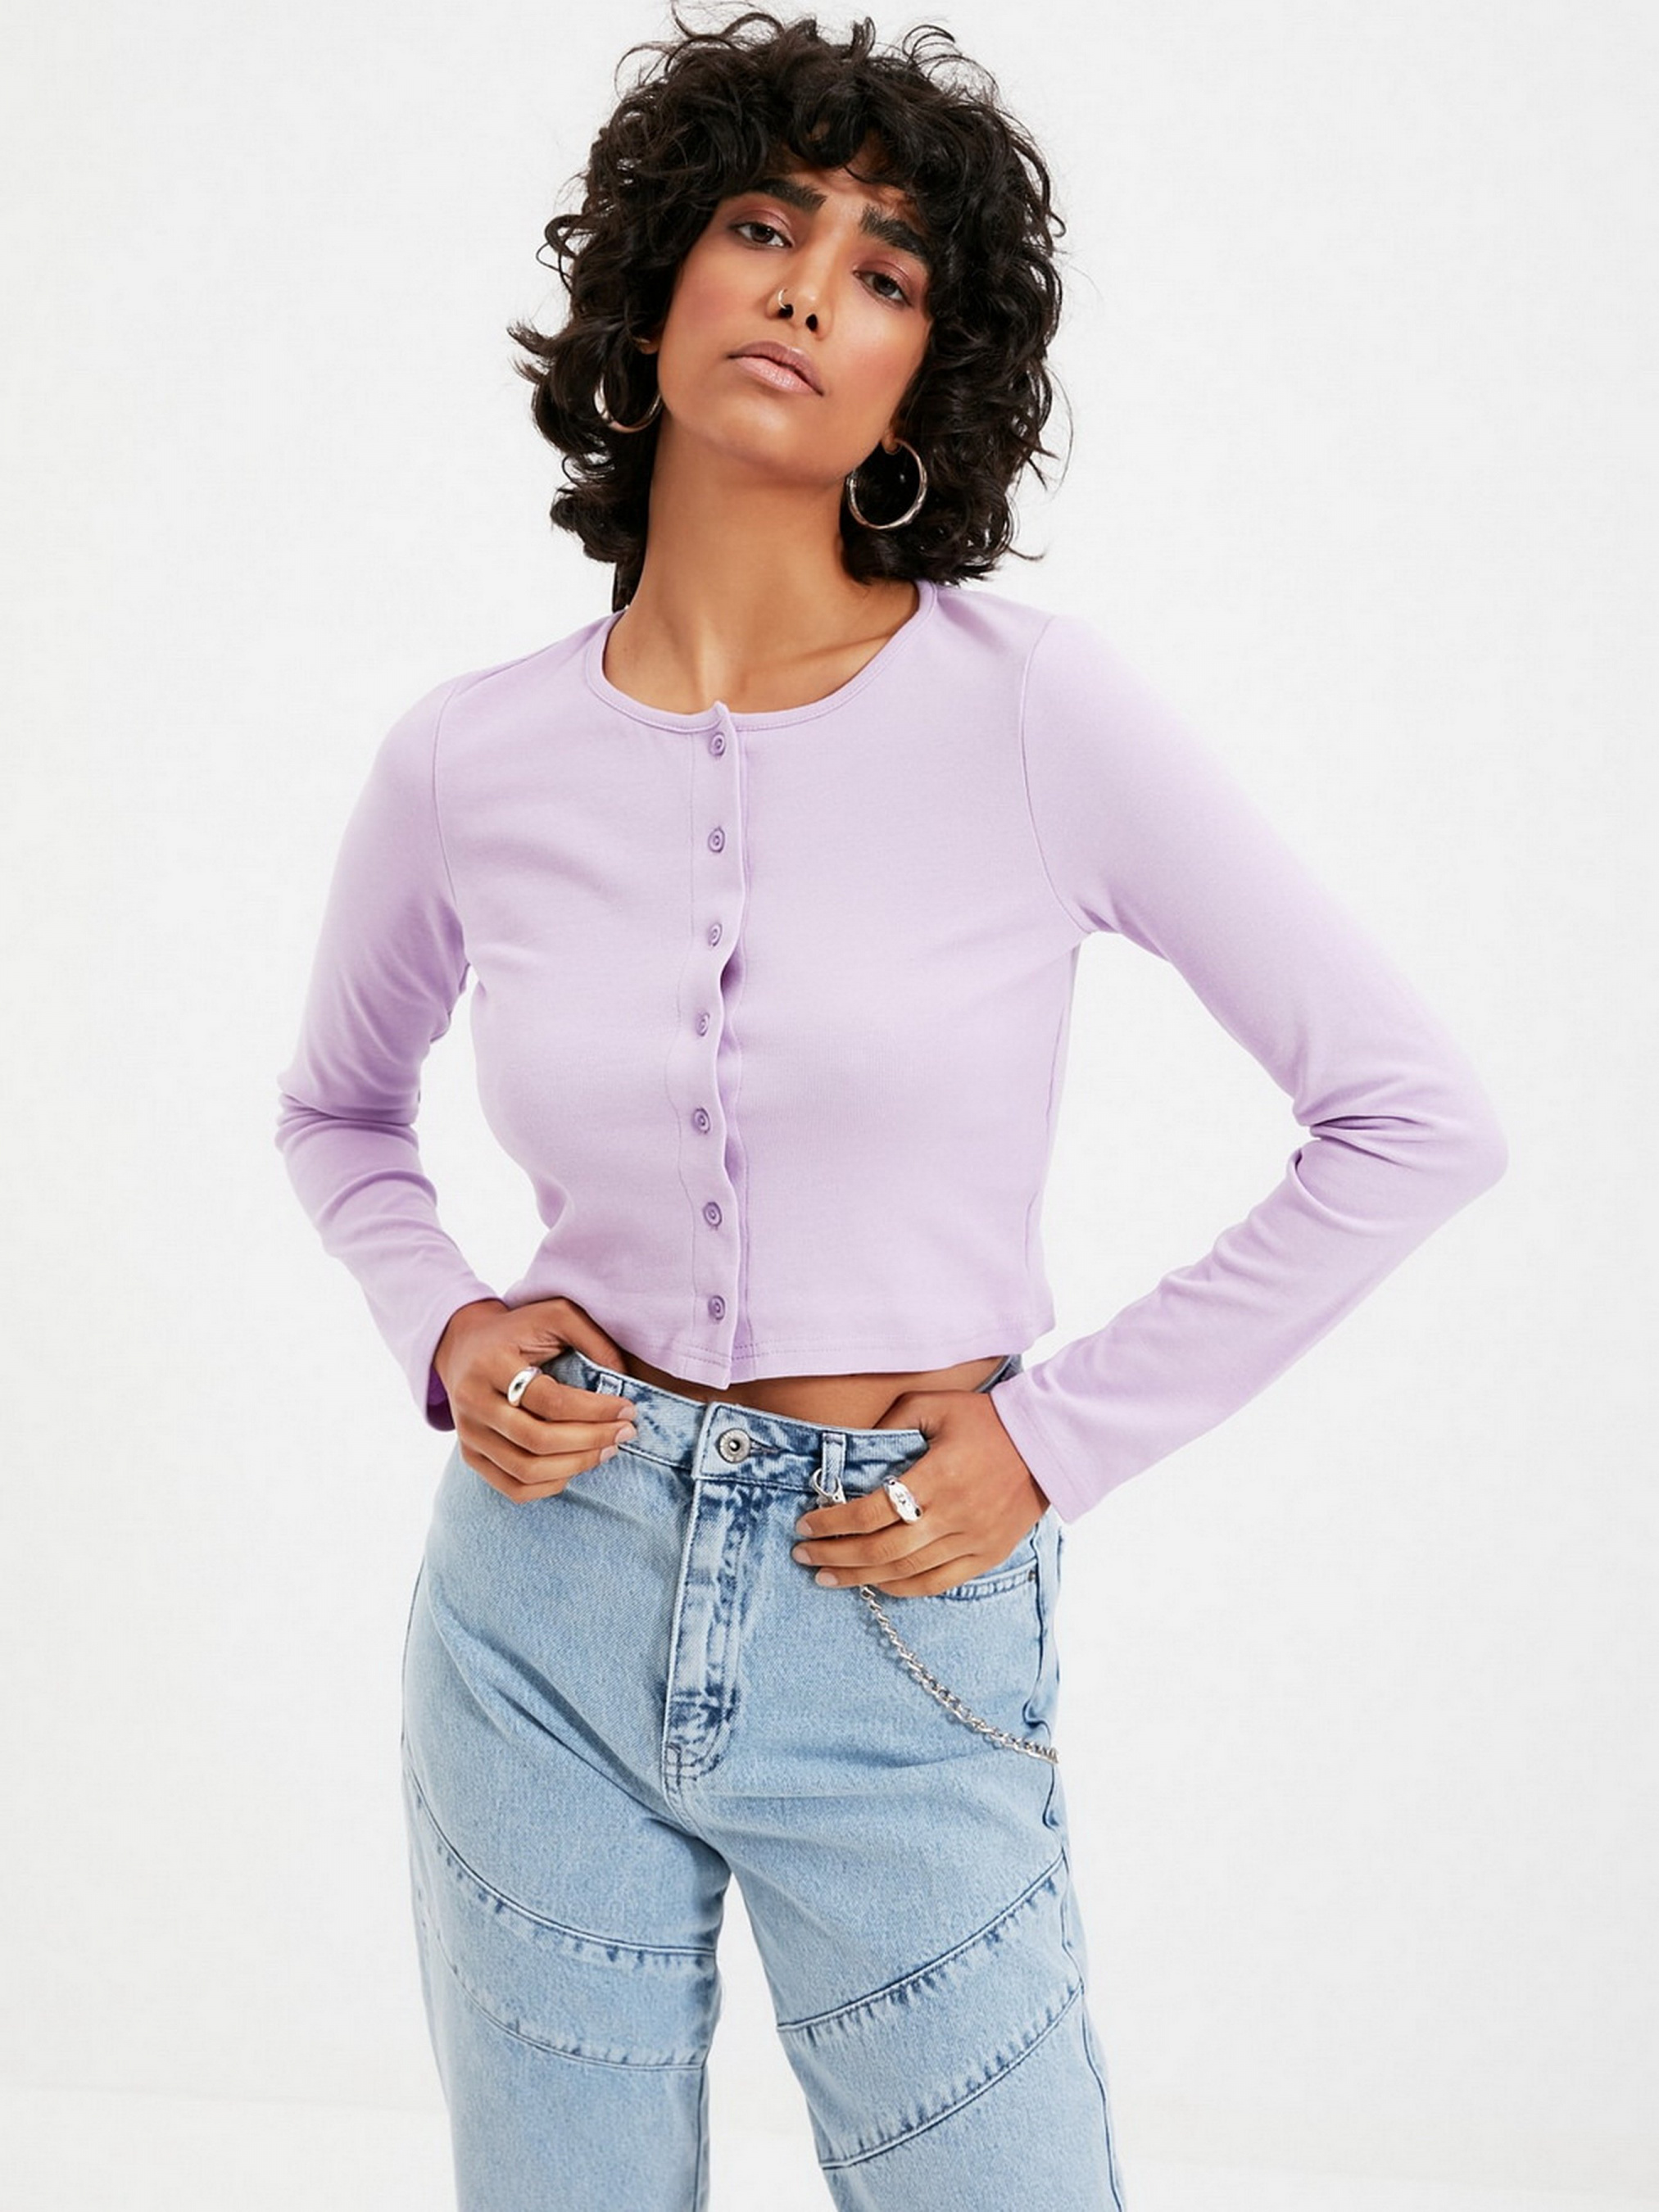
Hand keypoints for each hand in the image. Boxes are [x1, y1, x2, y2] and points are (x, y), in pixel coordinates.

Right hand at [433, 1296, 637, 1504]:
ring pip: (525, 1469)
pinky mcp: (471, 1455)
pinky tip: (575, 1467)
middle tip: (625, 1433)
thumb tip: (623, 1378)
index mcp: (492, 1364)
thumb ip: (593, 1338)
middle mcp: (473, 1402)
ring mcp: (469, 1434)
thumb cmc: (519, 1329)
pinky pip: (512, 1488)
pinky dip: (549, 1486)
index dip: (595, 1410)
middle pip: (537, 1440)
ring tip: (607, 1450)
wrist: (464, 1346)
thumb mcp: (556, 1314)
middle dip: (591, 1440)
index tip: (628, 1409)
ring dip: (576, 1466)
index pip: (549, 1400)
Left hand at [790, 1388, 1050, 1596]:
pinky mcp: (987, 1555)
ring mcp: (973, 1540)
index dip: (834, 1522)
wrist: (1046, 1442)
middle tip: (804, 1557)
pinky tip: (876, 1587)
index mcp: (938, 1475)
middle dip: (837, 1557)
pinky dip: (903, 1589)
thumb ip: (891, 1421)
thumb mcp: (935, 1405)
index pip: (873, 1511)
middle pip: (883, 1550)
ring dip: (861, 1579)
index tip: (805, 1525)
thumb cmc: (985, 1419)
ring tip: (827, 1578)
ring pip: (907, 1573)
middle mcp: (954, 1514)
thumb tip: (851, 1445)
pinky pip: (938, 1583)